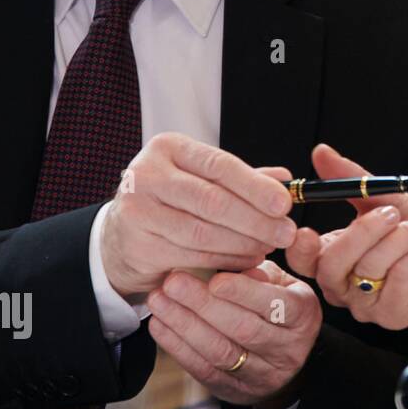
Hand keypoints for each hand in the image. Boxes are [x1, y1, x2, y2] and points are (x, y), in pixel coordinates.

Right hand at [100, 132, 297, 300]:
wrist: (121, 234)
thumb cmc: (172, 200)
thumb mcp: (203, 179)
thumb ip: (243, 178)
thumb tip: (286, 179)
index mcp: (169, 148)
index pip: (220, 165)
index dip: (256, 186)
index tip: (285, 204)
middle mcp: (147, 175)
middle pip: (213, 201)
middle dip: (256, 220)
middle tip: (286, 233)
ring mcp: (137, 211)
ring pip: (204, 233)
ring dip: (244, 244)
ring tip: (268, 247)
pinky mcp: (138, 245)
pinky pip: (192, 256)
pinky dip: (225, 261)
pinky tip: (245, 260)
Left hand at [145, 261, 322, 408]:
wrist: (282, 357)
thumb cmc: (279, 307)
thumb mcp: (283, 284)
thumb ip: (264, 272)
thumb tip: (240, 266)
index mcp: (303, 316)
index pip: (277, 305)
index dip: (245, 293)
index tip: (215, 279)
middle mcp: (288, 348)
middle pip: (244, 329)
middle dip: (204, 305)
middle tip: (174, 283)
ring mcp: (263, 373)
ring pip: (221, 351)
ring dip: (185, 325)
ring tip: (159, 301)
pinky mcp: (236, 389)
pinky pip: (204, 370)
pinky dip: (178, 347)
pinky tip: (160, 325)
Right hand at [285, 143, 407, 328]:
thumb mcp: (387, 199)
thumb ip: (352, 180)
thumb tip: (321, 152)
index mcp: (334, 258)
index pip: (302, 261)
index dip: (300, 248)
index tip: (308, 229)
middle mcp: (344, 287)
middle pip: (331, 267)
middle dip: (363, 233)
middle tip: (391, 213)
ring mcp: (367, 306)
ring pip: (369, 270)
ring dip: (402, 239)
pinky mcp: (393, 315)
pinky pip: (397, 280)